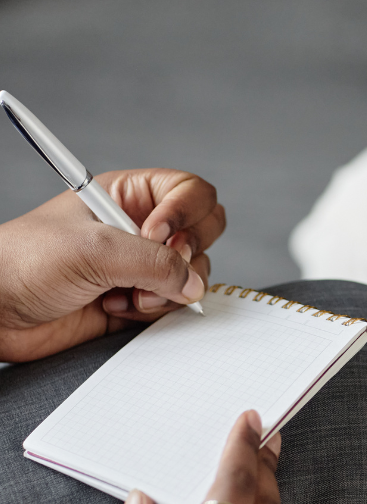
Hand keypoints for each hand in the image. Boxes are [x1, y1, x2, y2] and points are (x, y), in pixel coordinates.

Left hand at [0, 168, 225, 361]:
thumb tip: (194, 283)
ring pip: (194, 274)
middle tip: (159, 266)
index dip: (185, 214)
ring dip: (166, 290)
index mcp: (130, 197)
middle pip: (204, 231)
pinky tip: (118, 308)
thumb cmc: (26, 263)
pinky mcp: (140, 300)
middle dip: (187, 255)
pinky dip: (154, 311)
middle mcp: (142, 229)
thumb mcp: (95, 250)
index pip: (190, 192)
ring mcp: (143, 266)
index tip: (156, 234)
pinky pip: (175, 305)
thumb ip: (154, 263)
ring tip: (126, 293)